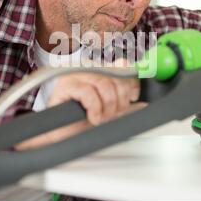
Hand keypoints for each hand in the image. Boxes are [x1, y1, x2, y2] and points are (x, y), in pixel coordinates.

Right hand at [15, 61, 143, 149]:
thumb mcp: (108, 110)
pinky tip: (92, 117)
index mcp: (98, 71)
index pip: (121, 65)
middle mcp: (87, 69)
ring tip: (101, 117)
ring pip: (104, 84)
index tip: (133, 96)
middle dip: (120, 99)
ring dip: (107, 106)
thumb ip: (122, 102)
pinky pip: (89, 93)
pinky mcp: (64, 86)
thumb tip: (141, 103)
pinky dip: (94, 108)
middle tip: (114, 113)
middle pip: (115, 76)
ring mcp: (75, 75)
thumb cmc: (80, 122)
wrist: (59, 134)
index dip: (131, 81)